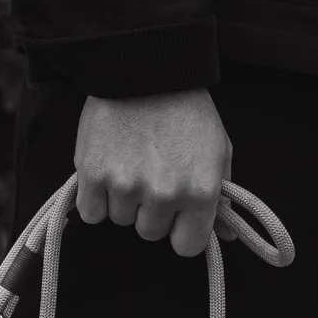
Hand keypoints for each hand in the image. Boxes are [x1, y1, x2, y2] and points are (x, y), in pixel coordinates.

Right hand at [72, 88, 231, 255]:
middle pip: (151, 232)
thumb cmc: (186, 109)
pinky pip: (91, 212)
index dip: (181, 231)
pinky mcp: (93, 174)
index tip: (178, 216)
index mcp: (200, 191)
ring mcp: (126, 185)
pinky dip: (95, 197)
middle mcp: (164, 194)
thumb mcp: (218, 150)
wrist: (145, 70)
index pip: (188, 247)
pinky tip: (108, 169)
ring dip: (124, 200)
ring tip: (131, 162)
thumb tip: (226, 236)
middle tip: (152, 174)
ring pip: (121, 220)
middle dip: (152, 210)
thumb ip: (222, 198)